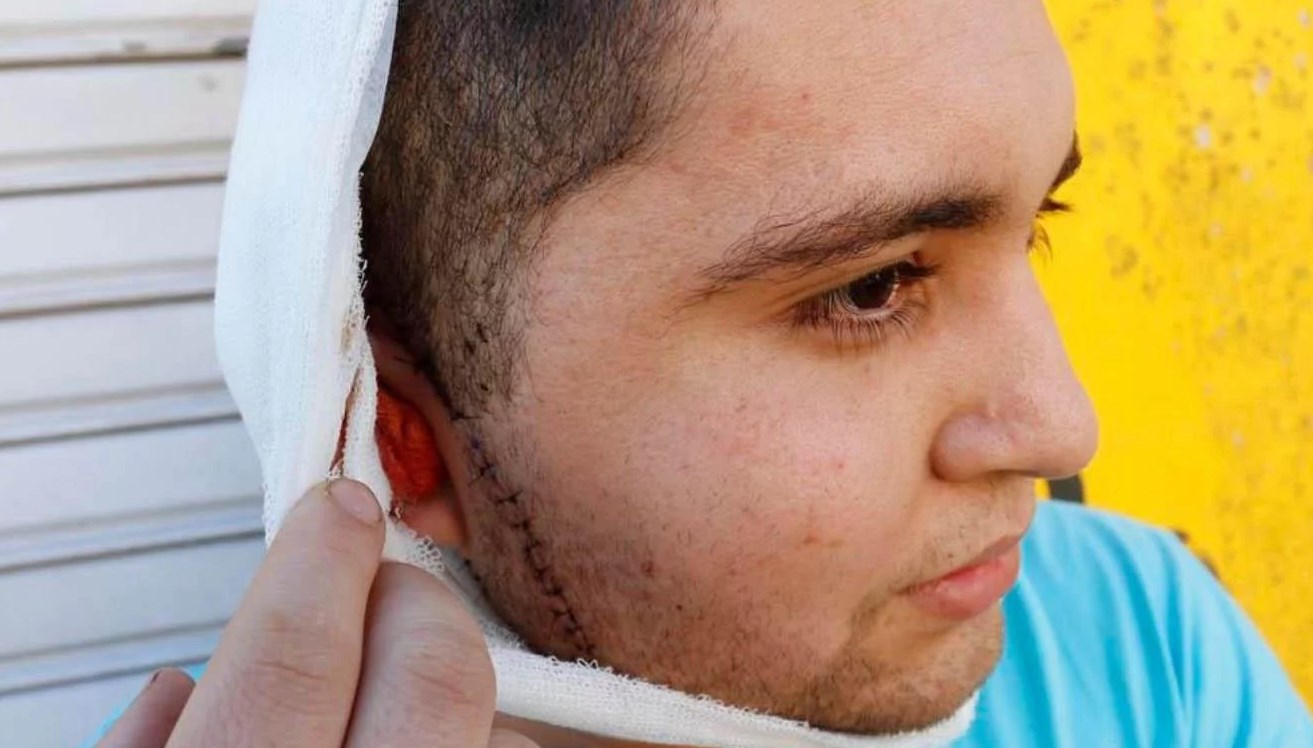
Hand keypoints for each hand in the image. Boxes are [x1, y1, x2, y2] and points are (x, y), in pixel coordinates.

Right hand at [97, 480, 536, 747]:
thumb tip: (177, 689)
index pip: (294, 659)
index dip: (319, 562)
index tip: (338, 505)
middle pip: (435, 671)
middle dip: (412, 602)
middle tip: (380, 595)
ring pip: (499, 726)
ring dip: (448, 697)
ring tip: (394, 721)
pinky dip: (482, 744)